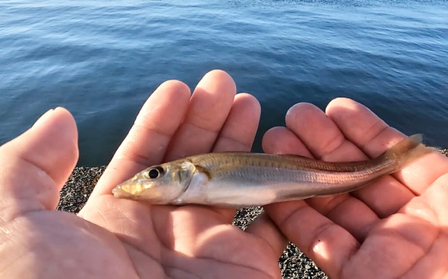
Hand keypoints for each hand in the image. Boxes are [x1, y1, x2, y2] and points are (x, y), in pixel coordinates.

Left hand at [0, 70, 284, 277]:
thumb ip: (29, 168)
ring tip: (249, 102)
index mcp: (114, 220)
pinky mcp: (244, 268)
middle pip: (191, 163)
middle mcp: (163, 232)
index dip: (160, 121)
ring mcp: (206, 250)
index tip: (178, 88)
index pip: (144, 157)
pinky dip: (278, 190)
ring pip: (230, 184)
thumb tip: (60, 119)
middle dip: (207, 120)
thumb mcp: (14, 226)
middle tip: (223, 84)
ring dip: (242, 143)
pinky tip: (277, 153)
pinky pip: (268, 222)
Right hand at [262, 62, 447, 277]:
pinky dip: (296, 218)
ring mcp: (389, 255)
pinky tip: (278, 188)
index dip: (364, 130)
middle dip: (323, 146)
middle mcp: (416, 224)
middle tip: (293, 118)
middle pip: (358, 178)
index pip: (397, 156)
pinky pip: (322, 246)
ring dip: (303, 174)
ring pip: (335, 207)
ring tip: (275, 141)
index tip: (335, 107)